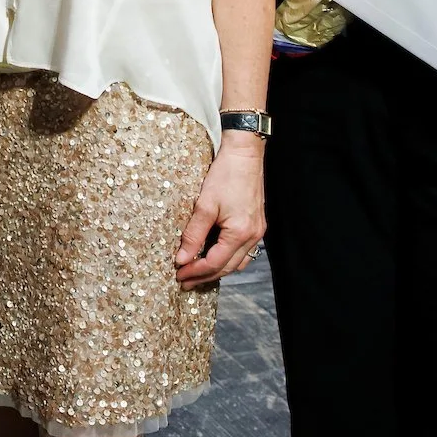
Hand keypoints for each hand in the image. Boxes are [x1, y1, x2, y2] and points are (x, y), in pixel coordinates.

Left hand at [175, 137, 265, 287]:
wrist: (245, 154)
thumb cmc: (225, 175)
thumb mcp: (204, 205)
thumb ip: (193, 234)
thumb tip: (181, 259)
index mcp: (240, 233)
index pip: (215, 263)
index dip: (195, 272)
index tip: (178, 275)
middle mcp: (253, 236)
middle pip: (227, 267)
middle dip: (204, 276)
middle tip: (184, 281)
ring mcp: (257, 232)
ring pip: (237, 262)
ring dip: (217, 270)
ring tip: (196, 273)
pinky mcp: (256, 225)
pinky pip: (243, 251)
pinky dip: (228, 258)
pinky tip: (214, 257)